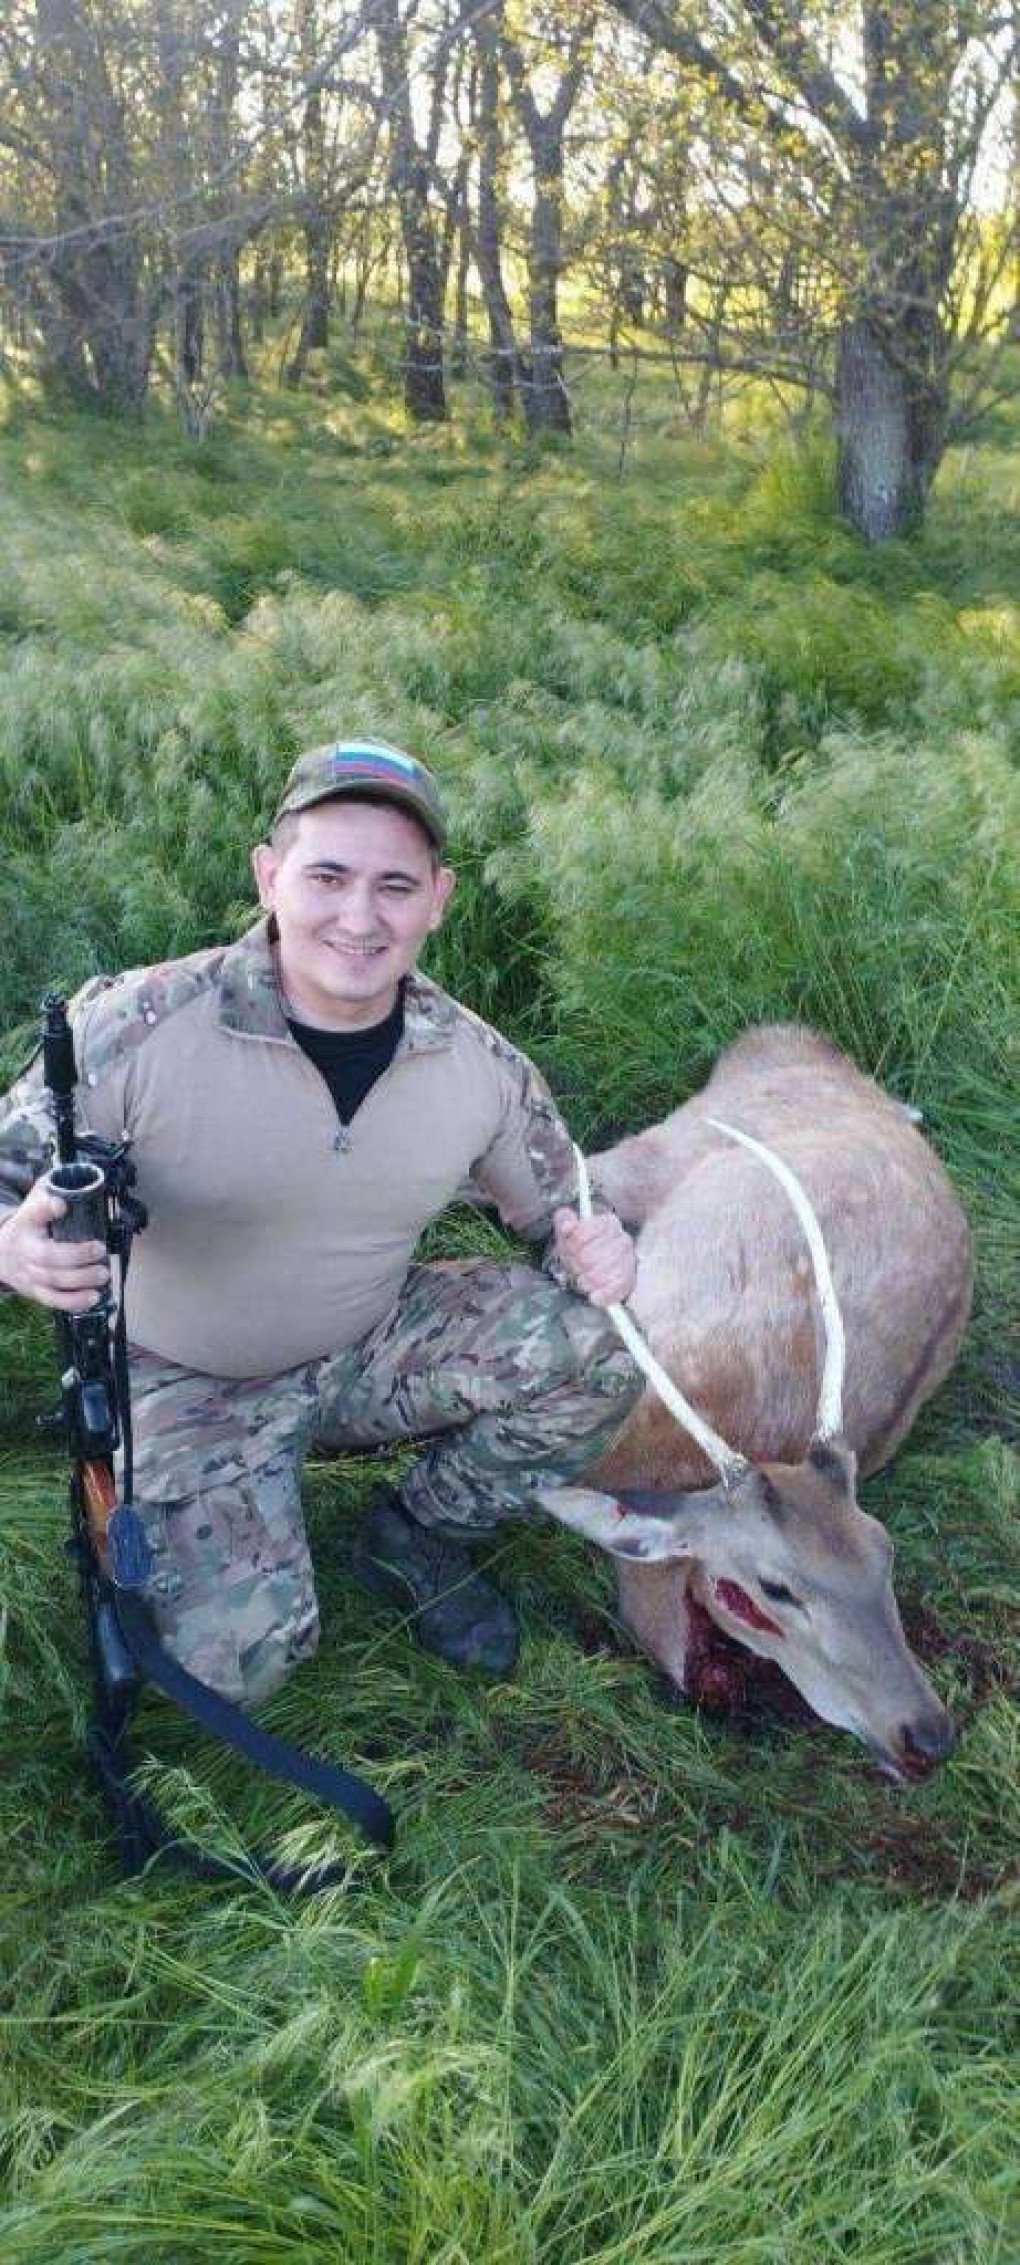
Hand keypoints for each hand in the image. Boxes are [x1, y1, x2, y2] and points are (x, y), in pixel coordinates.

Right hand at [0, 1180, 109, 1311]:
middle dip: (76, 1255)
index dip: (46, 1208)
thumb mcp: (35, 1202)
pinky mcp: (35, 1291)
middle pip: (47, 1256)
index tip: (62, 1204)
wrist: (1, 1253)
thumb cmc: (29, 1225)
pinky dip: (74, 1302)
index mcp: (26, 1223)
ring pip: (52, 1280)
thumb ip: (53, 1189)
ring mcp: (29, 1273)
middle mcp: (25, 1249)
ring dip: (81, 1279)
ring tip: (103, 1274)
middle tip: (100, 1249)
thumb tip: (83, 1178)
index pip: (33, 1213)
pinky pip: (53, 1300)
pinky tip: (94, 1297)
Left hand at [552, 1207, 636, 1307]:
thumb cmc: (582, 1249)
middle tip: (575, 1267)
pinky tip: (593, 1294)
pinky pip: (611, 1290)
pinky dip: (598, 1295)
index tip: (570, 1249)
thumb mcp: (570, 1233)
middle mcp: (622, 1239)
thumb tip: (567, 1225)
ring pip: (598, 1275)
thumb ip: (564, 1221)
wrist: (598, 1270)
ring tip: (583, 1279)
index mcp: (608, 1223)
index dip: (572, 1245)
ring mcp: (628, 1261)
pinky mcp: (629, 1282)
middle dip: (575, 1265)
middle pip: (588, 1257)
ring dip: (584, 1280)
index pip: (582, 1233)